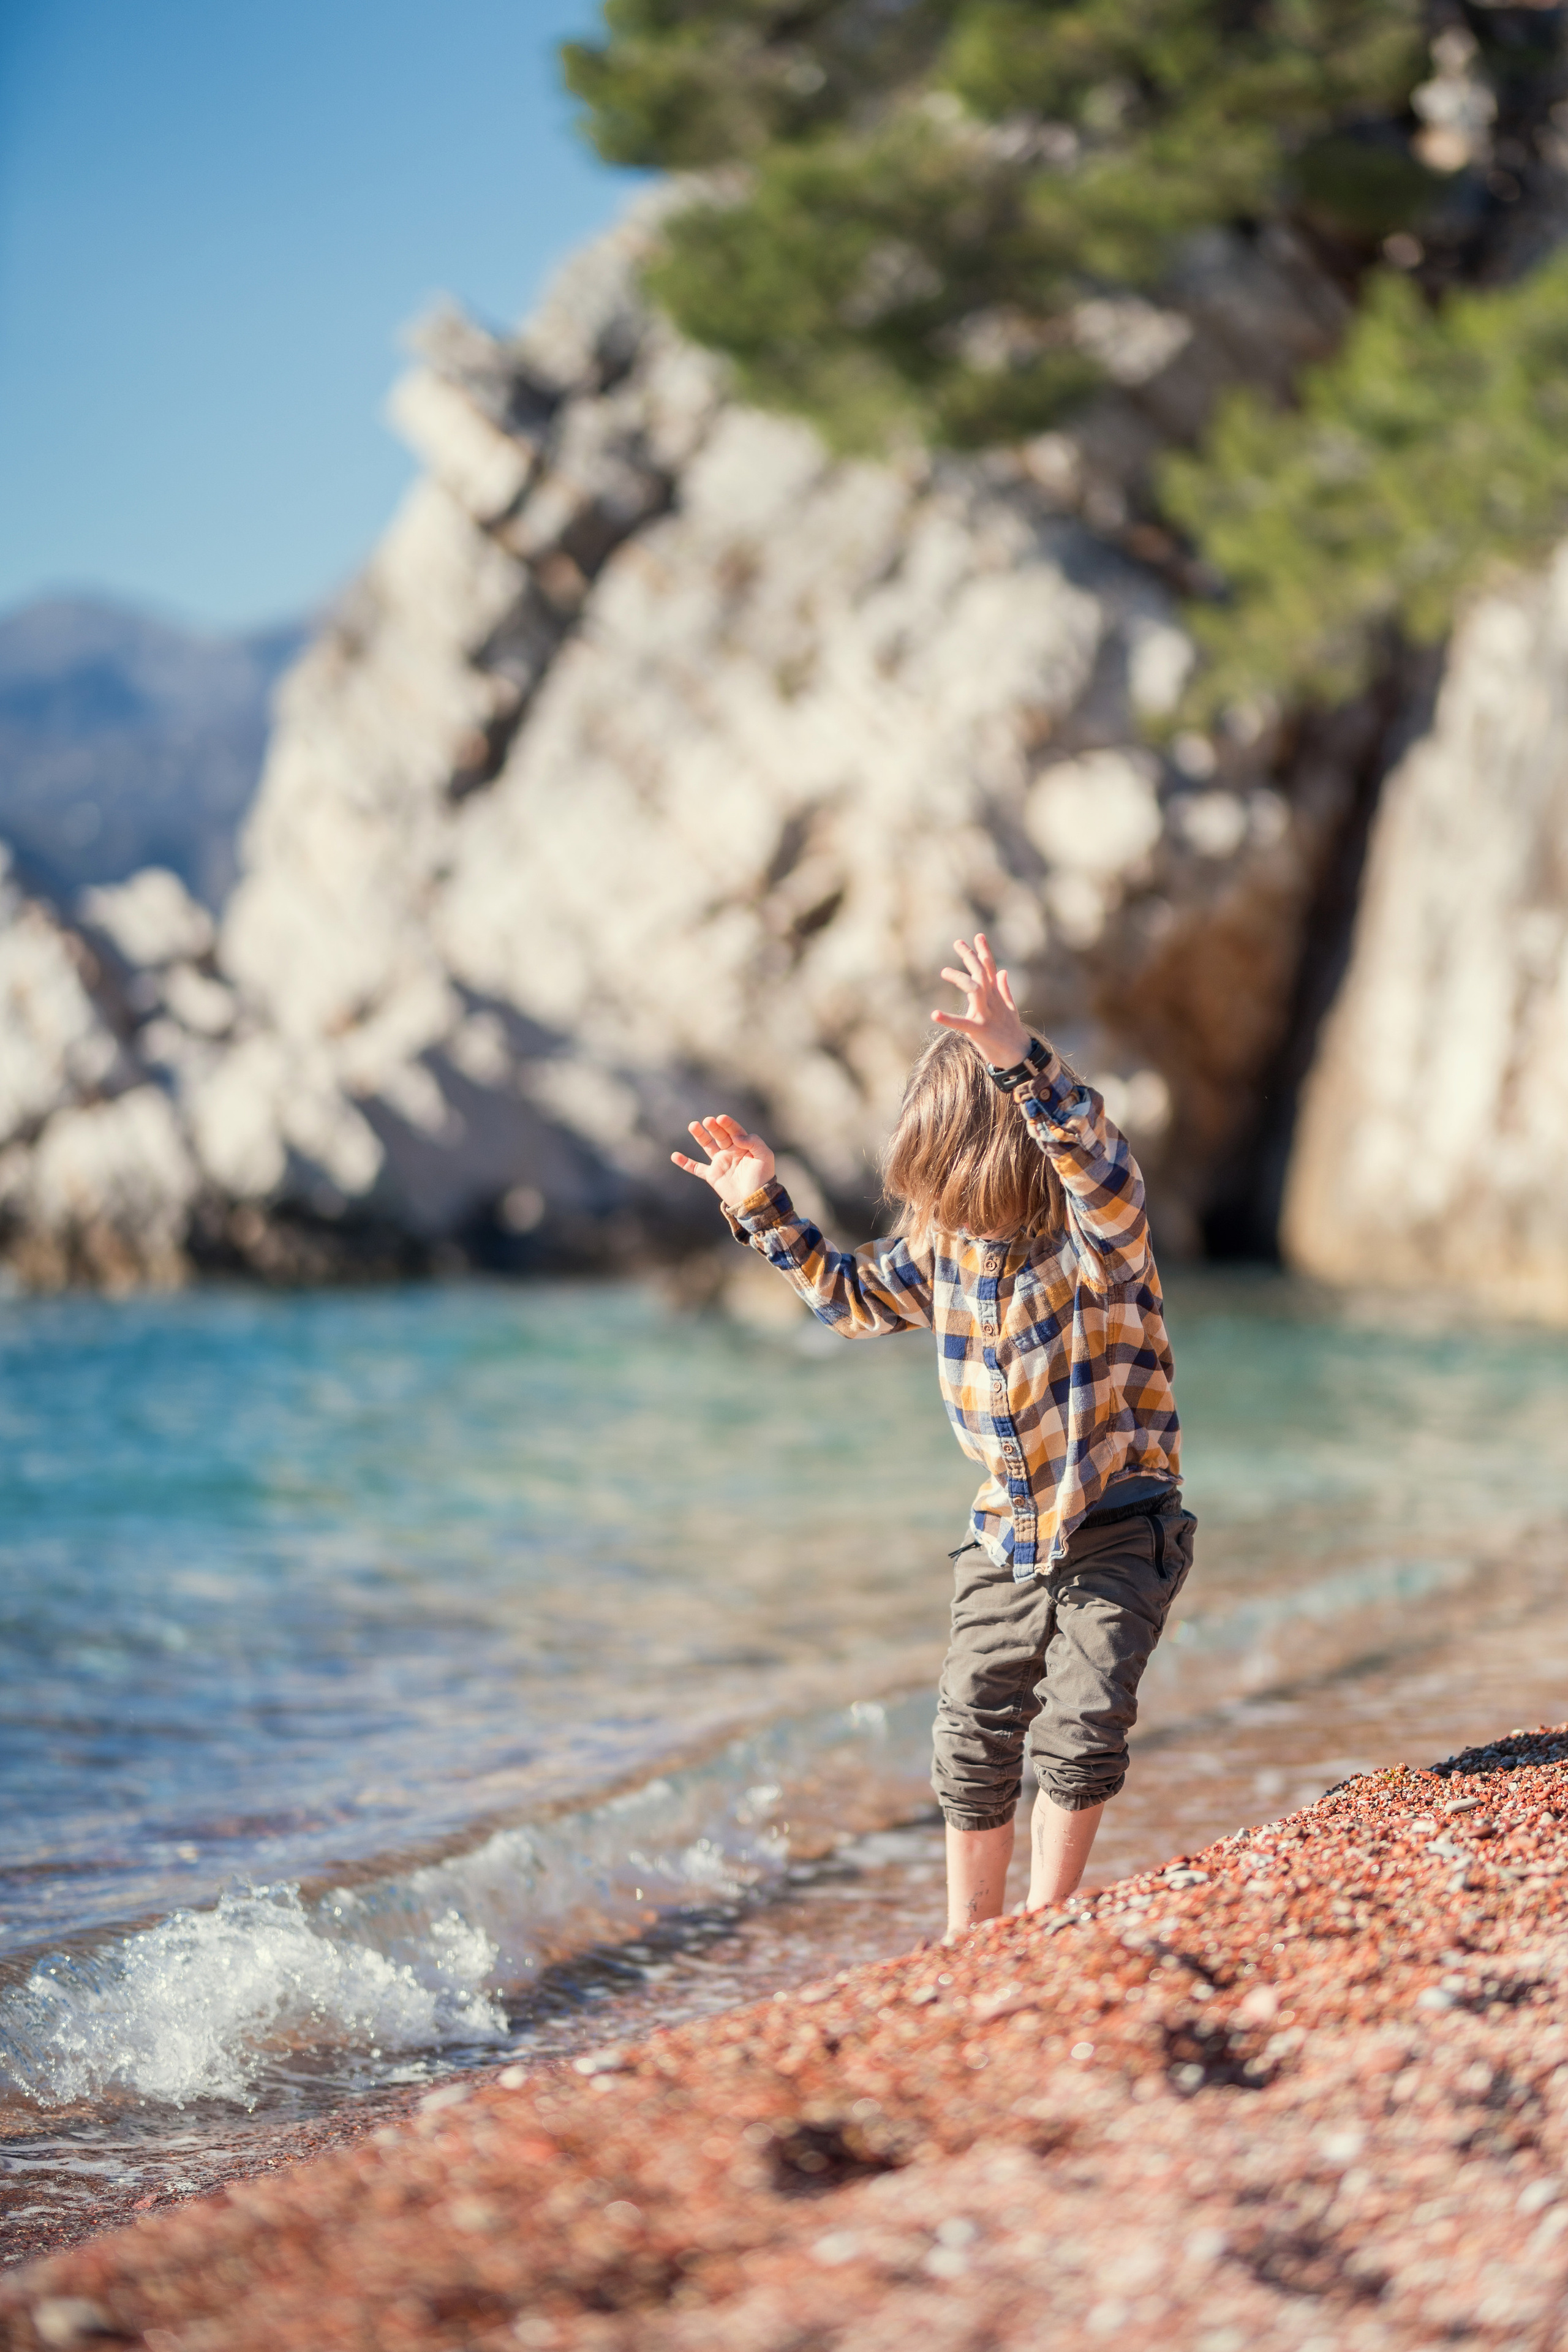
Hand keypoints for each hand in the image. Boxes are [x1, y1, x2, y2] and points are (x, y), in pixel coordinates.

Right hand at [671, 1115, 776, 1212]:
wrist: (756, 1200)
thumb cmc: (763, 1177)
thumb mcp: (765, 1156)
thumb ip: (754, 1142)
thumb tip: (736, 1137)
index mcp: (744, 1145)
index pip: (734, 1130)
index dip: (727, 1124)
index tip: (721, 1119)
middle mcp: (730, 1151)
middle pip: (719, 1134)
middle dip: (713, 1127)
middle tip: (708, 1121)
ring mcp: (720, 1162)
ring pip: (707, 1145)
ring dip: (700, 1135)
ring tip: (693, 1125)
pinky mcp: (712, 1175)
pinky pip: (696, 1168)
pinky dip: (685, 1163)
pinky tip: (675, 1156)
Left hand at [933, 933, 1032, 1067]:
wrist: (1019, 1055)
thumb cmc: (1011, 1033)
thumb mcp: (1009, 1009)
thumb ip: (1004, 989)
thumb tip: (1003, 971)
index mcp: (996, 996)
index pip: (991, 969)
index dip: (984, 952)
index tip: (978, 936)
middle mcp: (992, 1001)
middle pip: (982, 973)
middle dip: (970, 956)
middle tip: (958, 942)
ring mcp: (986, 1015)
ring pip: (975, 989)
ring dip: (960, 978)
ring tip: (944, 971)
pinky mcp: (979, 1030)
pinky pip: (962, 1023)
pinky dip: (948, 1019)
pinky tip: (934, 1014)